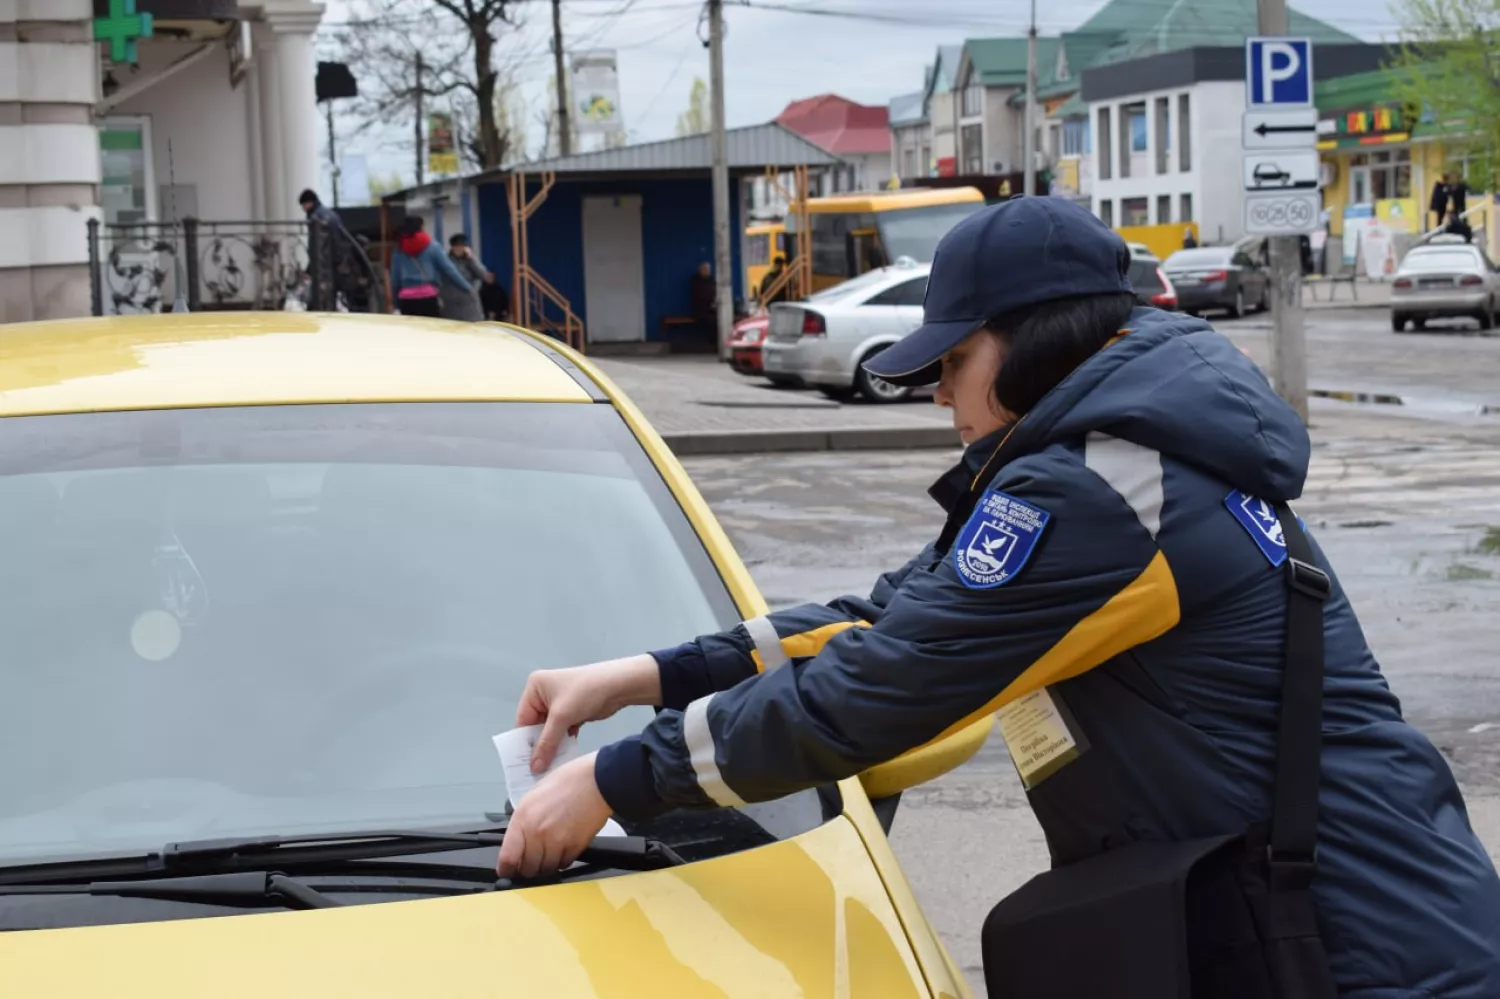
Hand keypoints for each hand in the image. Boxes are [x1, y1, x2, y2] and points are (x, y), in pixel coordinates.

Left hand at [496, 752, 610, 877]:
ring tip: (552, 850)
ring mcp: (556, 841)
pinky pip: (564, 863)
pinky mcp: (574, 847)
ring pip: (546, 868)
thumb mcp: (534, 797)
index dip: (507, 868)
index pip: (508, 857)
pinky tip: (565, 846)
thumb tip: (518, 840)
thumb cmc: (567, 782)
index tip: (508, 870)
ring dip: (547, 864)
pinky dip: (563, 859)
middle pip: (528, 868)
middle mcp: (536, 833)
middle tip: (534, 860)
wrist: (596, 781)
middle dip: (529, 866)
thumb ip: (524, 821)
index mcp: (523, 818)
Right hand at [516, 655, 661, 772]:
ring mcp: (558, 704)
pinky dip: (563, 742)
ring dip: (552, 745)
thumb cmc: (586, 691)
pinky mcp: (571, 712)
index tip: (523, 764)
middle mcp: (544, 694)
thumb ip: (547, 743)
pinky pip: (561, 731)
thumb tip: (535, 766)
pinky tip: (564, 755)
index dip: (524, 741)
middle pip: (536, 726)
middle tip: (536, 768)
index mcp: (535, 687)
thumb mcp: (562, 717)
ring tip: (549, 766)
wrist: (618, 685)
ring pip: (550, 731)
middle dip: (539, 745)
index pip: (523, 719)